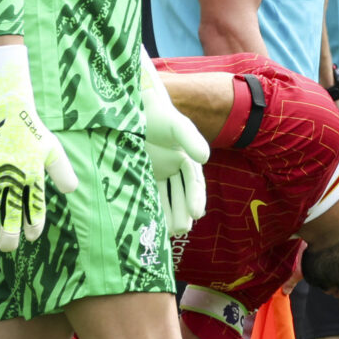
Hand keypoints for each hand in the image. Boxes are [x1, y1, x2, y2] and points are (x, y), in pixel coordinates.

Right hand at [0, 46, 78, 252]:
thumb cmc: (32, 130)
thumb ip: (62, 171)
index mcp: (36, 173)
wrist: (9, 107)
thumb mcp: (53, 149)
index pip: (37, 208)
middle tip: (7, 247)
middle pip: (11, 214)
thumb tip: (70, 192)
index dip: (34, 226)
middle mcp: (16, 176)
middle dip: (9, 235)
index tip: (32, 237)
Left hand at [141, 56, 209, 235]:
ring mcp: (157, 171)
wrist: (132, 106)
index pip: (194, 182)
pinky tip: (149, 222)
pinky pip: (148, 193)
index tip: (196, 214)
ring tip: (170, 232)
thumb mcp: (176, 124)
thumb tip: (206, 158)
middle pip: (181, 194)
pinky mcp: (140, 173)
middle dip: (183, 211)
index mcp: (187, 158)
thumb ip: (190, 139)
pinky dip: (151, 208)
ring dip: (169, 213)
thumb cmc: (157, 113)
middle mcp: (174, 167)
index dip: (196, 198)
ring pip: (165, 197)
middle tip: (182, 230)